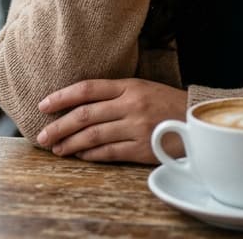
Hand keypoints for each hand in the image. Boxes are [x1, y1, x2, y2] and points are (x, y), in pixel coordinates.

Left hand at [35, 78, 186, 162]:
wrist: (200, 122)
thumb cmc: (167, 104)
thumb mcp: (143, 89)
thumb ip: (115, 93)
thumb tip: (80, 104)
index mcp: (130, 86)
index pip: (87, 89)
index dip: (62, 97)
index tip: (43, 105)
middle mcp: (131, 105)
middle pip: (85, 114)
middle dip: (59, 125)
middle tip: (42, 135)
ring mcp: (137, 127)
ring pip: (93, 135)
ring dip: (71, 144)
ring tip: (56, 149)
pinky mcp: (143, 149)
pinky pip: (109, 152)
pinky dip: (91, 155)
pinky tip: (80, 156)